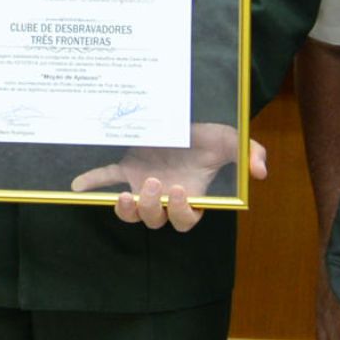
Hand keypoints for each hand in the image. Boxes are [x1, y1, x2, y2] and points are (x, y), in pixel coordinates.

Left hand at [73, 128, 261, 230]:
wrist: (185, 119)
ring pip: (131, 211)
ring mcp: (142, 184)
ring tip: (124, 197)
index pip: (185, 220)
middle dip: (151, 208)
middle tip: (153, 184)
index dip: (180, 212)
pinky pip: (106, 178)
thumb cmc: (208, 137)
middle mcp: (164, 197)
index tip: (178, 192)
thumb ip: (250, 154)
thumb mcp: (231, 141)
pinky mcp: (126, 167)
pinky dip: (92, 182)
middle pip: (154, 220)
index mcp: (189, 196)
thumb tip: (261, 172)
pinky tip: (77, 185)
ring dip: (126, 209)